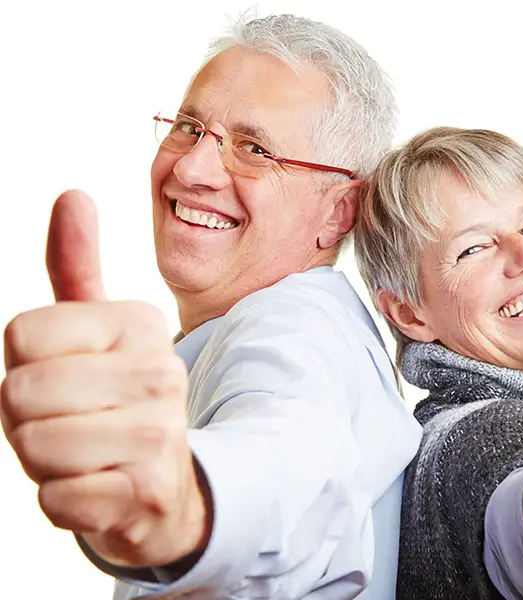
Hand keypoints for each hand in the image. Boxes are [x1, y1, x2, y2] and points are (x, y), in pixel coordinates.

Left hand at [1, 190, 206, 567]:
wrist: (163, 483)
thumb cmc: (113, 402)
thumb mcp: (95, 333)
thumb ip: (76, 265)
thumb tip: (72, 194)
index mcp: (140, 323)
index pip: (19, 336)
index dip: (21, 366)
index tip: (65, 378)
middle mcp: (161, 372)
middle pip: (18, 392)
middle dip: (25, 420)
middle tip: (70, 422)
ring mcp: (159, 434)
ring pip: (33, 446)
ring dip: (43, 462)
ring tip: (85, 455)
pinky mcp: (147, 491)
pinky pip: (54, 498)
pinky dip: (63, 500)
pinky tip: (100, 488)